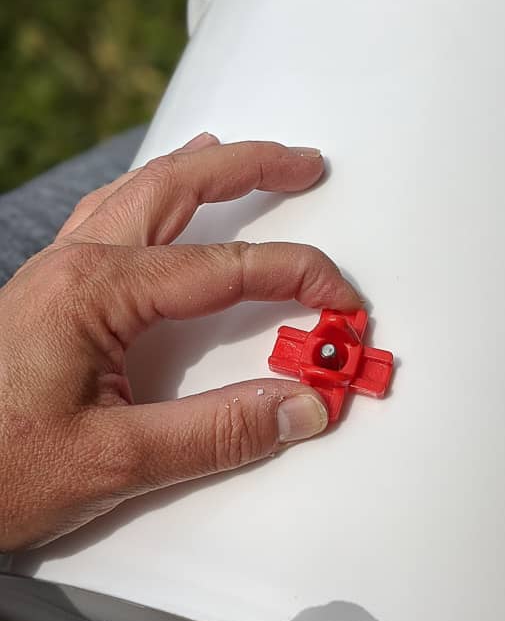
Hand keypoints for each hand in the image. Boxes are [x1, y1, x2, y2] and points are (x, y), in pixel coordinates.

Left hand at [0, 134, 361, 550]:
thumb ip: (217, 433)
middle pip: (178, 187)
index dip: (296, 276)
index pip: (225, 267)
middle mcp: (74, 264)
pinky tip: (163, 200)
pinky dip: (154, 192)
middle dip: (250, 166)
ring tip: (243, 158)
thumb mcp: (113, 462)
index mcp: (94, 291)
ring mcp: (56, 272)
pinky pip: (111, 214)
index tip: (339, 299)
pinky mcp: (50, 292)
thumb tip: (301, 406)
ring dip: (202, 168)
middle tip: (303, 163)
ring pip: (141, 188)